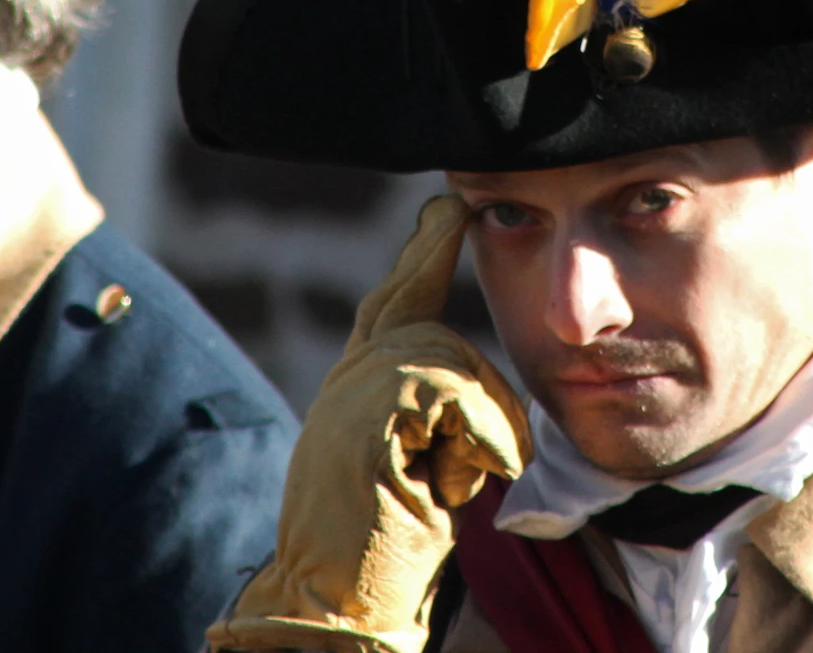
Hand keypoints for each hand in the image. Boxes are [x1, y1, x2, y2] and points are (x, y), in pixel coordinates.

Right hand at [206, 196, 528, 652]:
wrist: (332, 606)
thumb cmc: (380, 553)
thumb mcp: (411, 469)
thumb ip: (429, 419)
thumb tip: (464, 389)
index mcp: (355, 394)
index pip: (389, 309)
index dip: (418, 259)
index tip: (445, 210)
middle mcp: (347, 384)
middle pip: (406, 305)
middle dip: (429, 254)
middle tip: (452, 207)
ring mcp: (350, 394)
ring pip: (450, 357)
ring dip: (479, 421)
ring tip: (455, 480)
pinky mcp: (366, 414)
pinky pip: (453, 394)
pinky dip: (476, 438)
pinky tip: (459, 480)